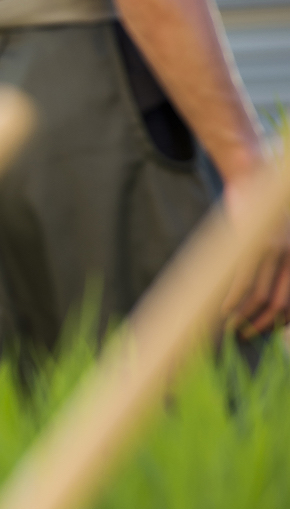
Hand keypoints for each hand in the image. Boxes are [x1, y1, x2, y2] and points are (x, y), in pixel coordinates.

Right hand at [221, 166, 289, 337]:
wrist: (253, 173)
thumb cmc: (262, 204)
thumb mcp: (276, 233)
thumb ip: (276, 258)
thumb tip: (259, 289)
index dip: (284, 319)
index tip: (271, 329)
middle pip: (279, 302)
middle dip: (263, 324)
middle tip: (248, 335)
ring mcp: (273, 250)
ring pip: (259, 296)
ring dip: (244, 317)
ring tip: (232, 327)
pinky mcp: (253, 245)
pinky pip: (243, 281)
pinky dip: (232, 299)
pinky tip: (224, 309)